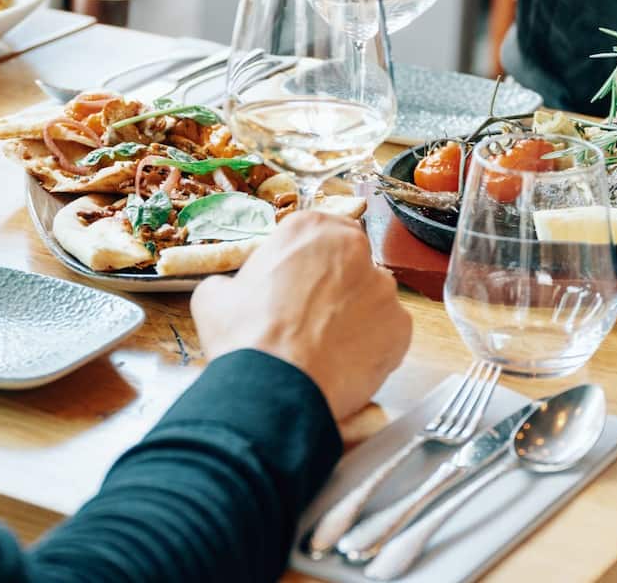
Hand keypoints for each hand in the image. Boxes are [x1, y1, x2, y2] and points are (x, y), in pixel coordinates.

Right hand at [191, 211, 411, 420]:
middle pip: (350, 263)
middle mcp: (354, 249)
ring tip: (326, 346)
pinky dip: (372, 345)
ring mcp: (383, 288)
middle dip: (336, 286)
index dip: (309, 262)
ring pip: (371, 298)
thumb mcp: (215, 296)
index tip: (299, 281)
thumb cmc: (247, 337)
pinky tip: (344, 362)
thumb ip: (234, 283)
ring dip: (355, 315)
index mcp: (310, 229)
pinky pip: (388, 332)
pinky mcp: (401, 327)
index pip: (321, 232)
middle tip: (311, 317)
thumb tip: (230, 293)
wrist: (276, 387)